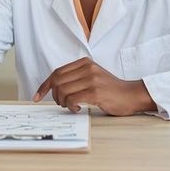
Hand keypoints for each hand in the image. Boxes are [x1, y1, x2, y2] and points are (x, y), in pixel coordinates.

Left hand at [33, 57, 156, 115]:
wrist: (132, 95)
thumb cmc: (111, 90)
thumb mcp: (93, 76)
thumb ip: (76, 77)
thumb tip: (54, 87)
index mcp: (84, 62)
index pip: (57, 73)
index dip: (44, 86)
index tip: (37, 96)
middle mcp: (87, 68)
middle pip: (57, 81)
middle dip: (54, 96)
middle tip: (62, 104)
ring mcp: (91, 79)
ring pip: (62, 91)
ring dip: (63, 102)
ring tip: (71, 106)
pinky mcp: (95, 91)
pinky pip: (72, 99)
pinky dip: (71, 106)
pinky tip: (78, 108)